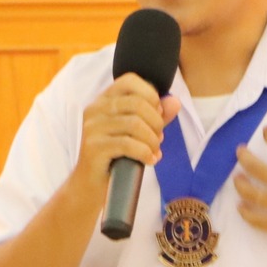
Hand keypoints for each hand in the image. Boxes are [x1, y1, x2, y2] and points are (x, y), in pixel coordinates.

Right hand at [72, 75, 178, 191]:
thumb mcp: (138, 133)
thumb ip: (156, 116)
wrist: (91, 185)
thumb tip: (175, 102)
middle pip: (137, 103)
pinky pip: (128, 144)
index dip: (150, 94)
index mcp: (103, 100)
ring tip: (154, 151)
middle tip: (159, 138)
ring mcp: (92, 128)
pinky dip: (145, 153)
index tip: (157, 114)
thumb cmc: (116, 156)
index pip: (129, 80)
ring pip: (134, 124)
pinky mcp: (93, 147)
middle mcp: (94, 109)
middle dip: (156, 122)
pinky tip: (150, 160)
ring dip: (152, 140)